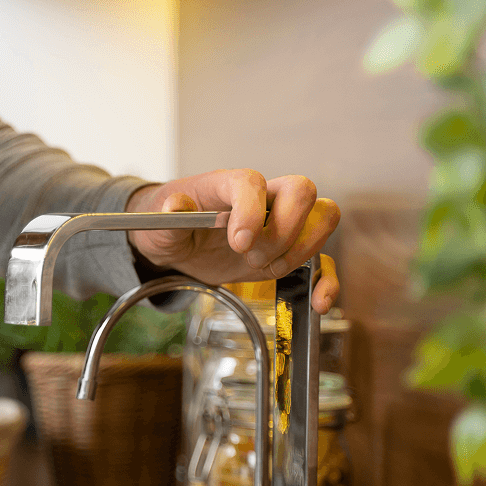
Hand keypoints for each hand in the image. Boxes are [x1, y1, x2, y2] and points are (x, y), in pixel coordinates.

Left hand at [125, 170, 339, 313]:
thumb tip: (175, 205)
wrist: (176, 243)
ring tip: (265, 269)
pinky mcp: (286, 252)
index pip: (253, 183)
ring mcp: (280, 224)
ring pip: (322, 218)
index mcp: (228, 185)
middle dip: (282, 232)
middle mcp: (263, 198)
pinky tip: (317, 302)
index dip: (252, 211)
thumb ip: (170, 215)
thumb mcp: (159, 223)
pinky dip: (326, 281)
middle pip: (302, 192)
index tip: (238, 242)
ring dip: (301, 252)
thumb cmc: (169, 224)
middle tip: (249, 256)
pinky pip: (322, 261)